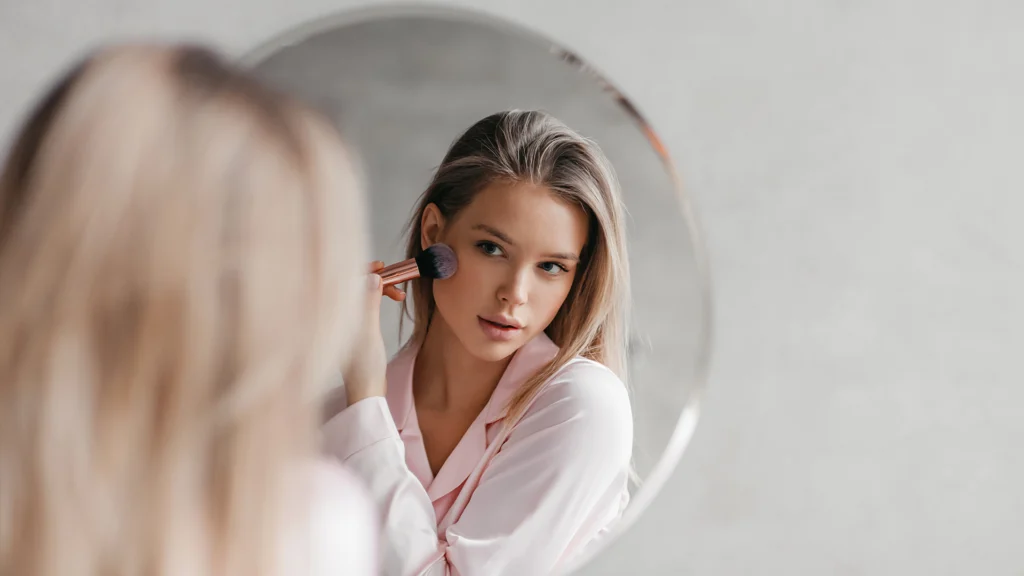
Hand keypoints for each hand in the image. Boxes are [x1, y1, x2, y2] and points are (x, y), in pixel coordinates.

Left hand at [341, 261, 404, 406]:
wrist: (366, 392)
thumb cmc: (364, 367)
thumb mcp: (369, 330)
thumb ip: (369, 302)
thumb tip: (372, 276)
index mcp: (334, 315)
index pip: (344, 281)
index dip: (363, 270)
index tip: (382, 268)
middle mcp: (336, 316)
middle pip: (353, 286)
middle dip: (375, 279)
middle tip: (395, 281)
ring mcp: (345, 323)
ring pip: (361, 295)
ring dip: (379, 290)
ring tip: (398, 295)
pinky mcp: (354, 330)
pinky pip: (364, 306)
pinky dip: (377, 301)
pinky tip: (389, 301)